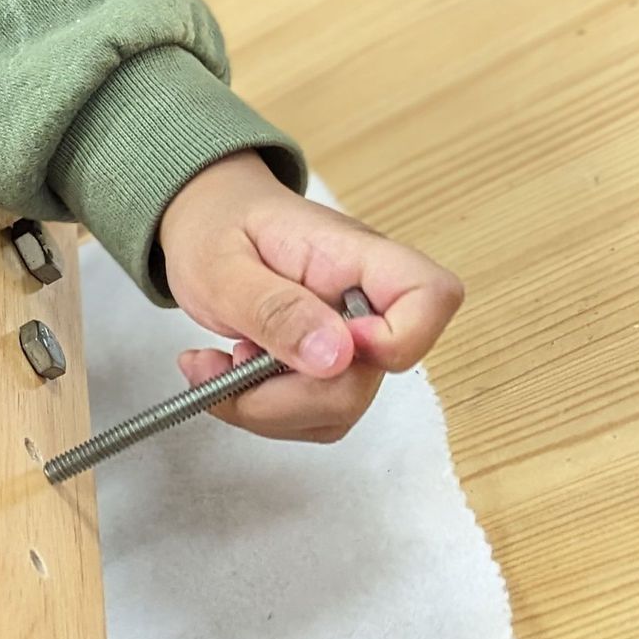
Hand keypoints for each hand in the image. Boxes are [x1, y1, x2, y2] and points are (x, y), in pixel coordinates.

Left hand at [158, 152, 463, 440]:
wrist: (206, 223)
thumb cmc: (217, 228)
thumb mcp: (224, 267)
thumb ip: (276, 310)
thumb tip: (336, 356)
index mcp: (355, 257)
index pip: (432, 297)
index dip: (394, 340)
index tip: (323, 349)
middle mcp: (365, 301)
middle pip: (372, 376)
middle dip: (289, 394)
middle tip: (231, 362)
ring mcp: (350, 340)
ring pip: (338, 408)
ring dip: (265, 406)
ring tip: (220, 365)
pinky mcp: (328, 368)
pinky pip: (312, 415)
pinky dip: (262, 410)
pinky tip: (231, 376)